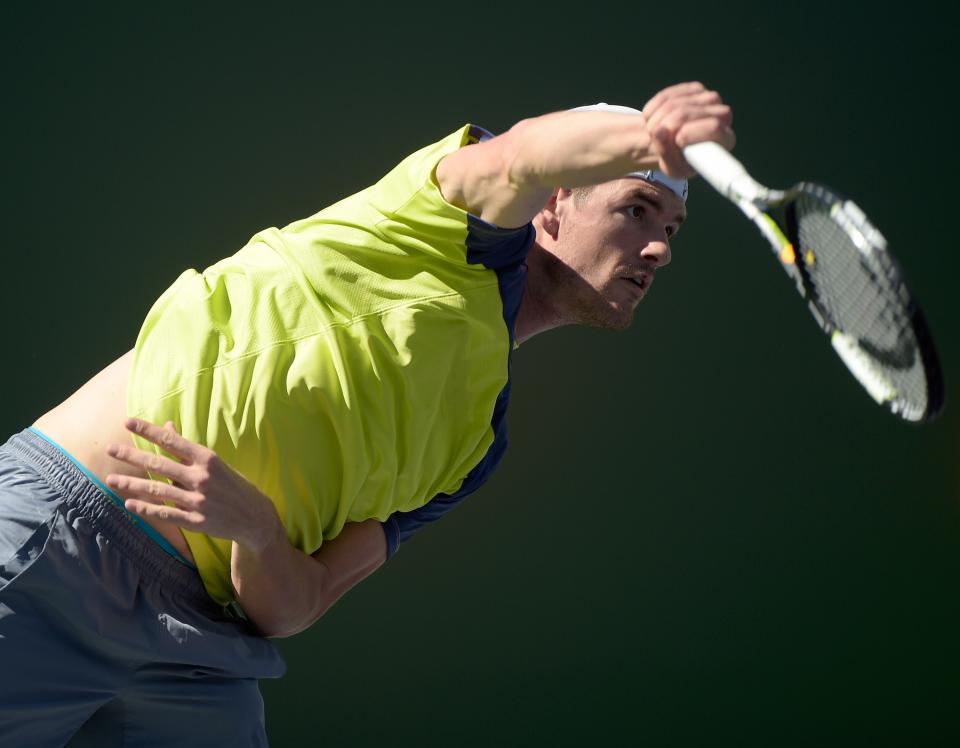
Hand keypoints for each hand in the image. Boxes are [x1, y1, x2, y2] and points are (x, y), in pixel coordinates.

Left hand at [105, 417, 283, 552]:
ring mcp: (198, 501)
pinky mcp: (196, 521)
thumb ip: (187, 448)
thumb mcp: (214, 462)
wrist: (255, 516)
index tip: (128, 421)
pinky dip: (146, 509)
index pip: (171, 441)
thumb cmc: (233, 484)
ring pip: (157, 490)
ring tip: (111, 479)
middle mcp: (201, 477)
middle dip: (131, 455)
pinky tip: (129, 504)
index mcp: (207, 458)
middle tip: (110, 449)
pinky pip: (166, 514)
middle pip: (159, 464)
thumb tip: (166, 427)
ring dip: (131, 484)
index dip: (148, 430)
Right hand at [642, 81, 735, 177]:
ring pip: (676, 103)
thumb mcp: (672, 168)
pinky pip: (669, 94)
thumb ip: (666, 154)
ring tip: (651, 131)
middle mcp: (723, 115)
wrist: (675, 144)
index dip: (691, 133)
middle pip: (688, 113)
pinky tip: (651, 118)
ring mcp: (709, 98)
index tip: (676, 140)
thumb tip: (659, 132)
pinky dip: (655, 106)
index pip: (714, 128)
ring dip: (656, 117)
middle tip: (653, 136)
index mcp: (725, 139)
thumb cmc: (678, 160)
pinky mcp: (695, 89)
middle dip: (665, 124)